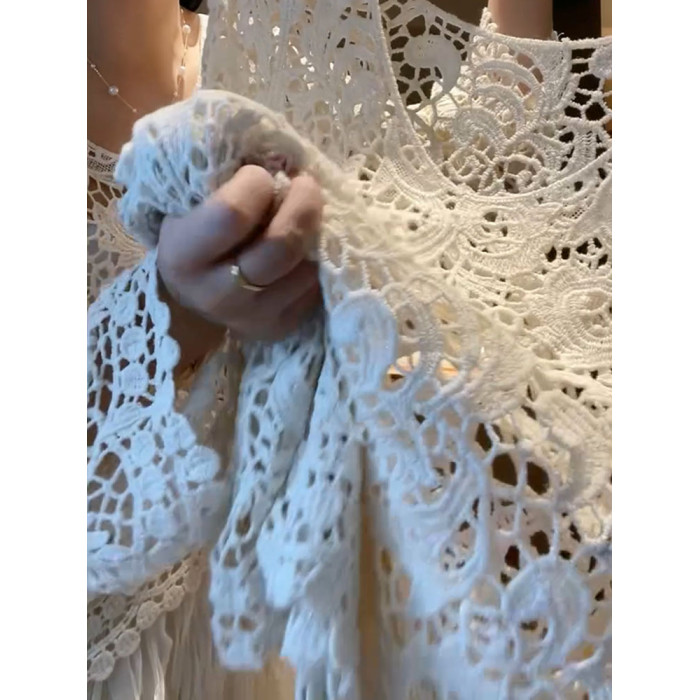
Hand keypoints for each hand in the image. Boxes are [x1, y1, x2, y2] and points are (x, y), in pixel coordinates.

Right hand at [157, 164, 322, 369]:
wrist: (191, 297)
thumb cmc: (193, 234)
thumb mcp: (188, 204)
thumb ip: (219, 179)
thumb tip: (279, 155)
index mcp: (183, 256)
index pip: (232, 214)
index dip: (256, 185)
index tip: (260, 175)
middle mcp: (216, 295)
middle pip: (281, 246)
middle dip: (303, 205)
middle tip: (306, 184)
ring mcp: (251, 318)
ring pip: (305, 268)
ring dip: (315, 233)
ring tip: (306, 214)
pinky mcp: (279, 328)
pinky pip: (314, 288)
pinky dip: (317, 261)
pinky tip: (306, 246)